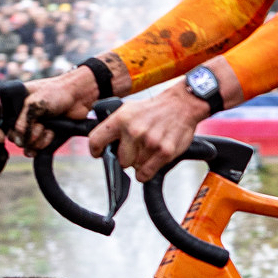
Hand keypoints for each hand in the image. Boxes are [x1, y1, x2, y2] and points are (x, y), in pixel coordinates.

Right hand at [0, 67, 96, 152]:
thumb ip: (23, 122)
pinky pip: (35, 148)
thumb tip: (19, 142)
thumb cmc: (55, 93)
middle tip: (39, 124)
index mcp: (9, 102)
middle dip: (24, 134)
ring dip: (36, 138)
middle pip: (9, 135)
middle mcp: (17, 115)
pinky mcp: (41, 135)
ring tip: (47, 125)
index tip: (0, 138)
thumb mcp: (34, 103)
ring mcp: (29, 126)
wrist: (78, 96)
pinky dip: (43, 143)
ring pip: (23, 144)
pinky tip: (52, 132)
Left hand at [87, 85, 213, 182]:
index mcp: (121, 119)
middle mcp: (134, 131)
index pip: (96, 140)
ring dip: (140, 162)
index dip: (96, 150)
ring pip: (135, 167)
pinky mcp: (164, 152)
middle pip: (120, 161)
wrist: (182, 104)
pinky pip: (146, 173)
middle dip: (126, 158)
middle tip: (135, 149)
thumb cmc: (154, 109)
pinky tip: (150, 162)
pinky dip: (146, 172)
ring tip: (148, 149)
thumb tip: (102, 143)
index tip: (100, 153)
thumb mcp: (129, 110)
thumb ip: (115, 126)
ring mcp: (150, 142)